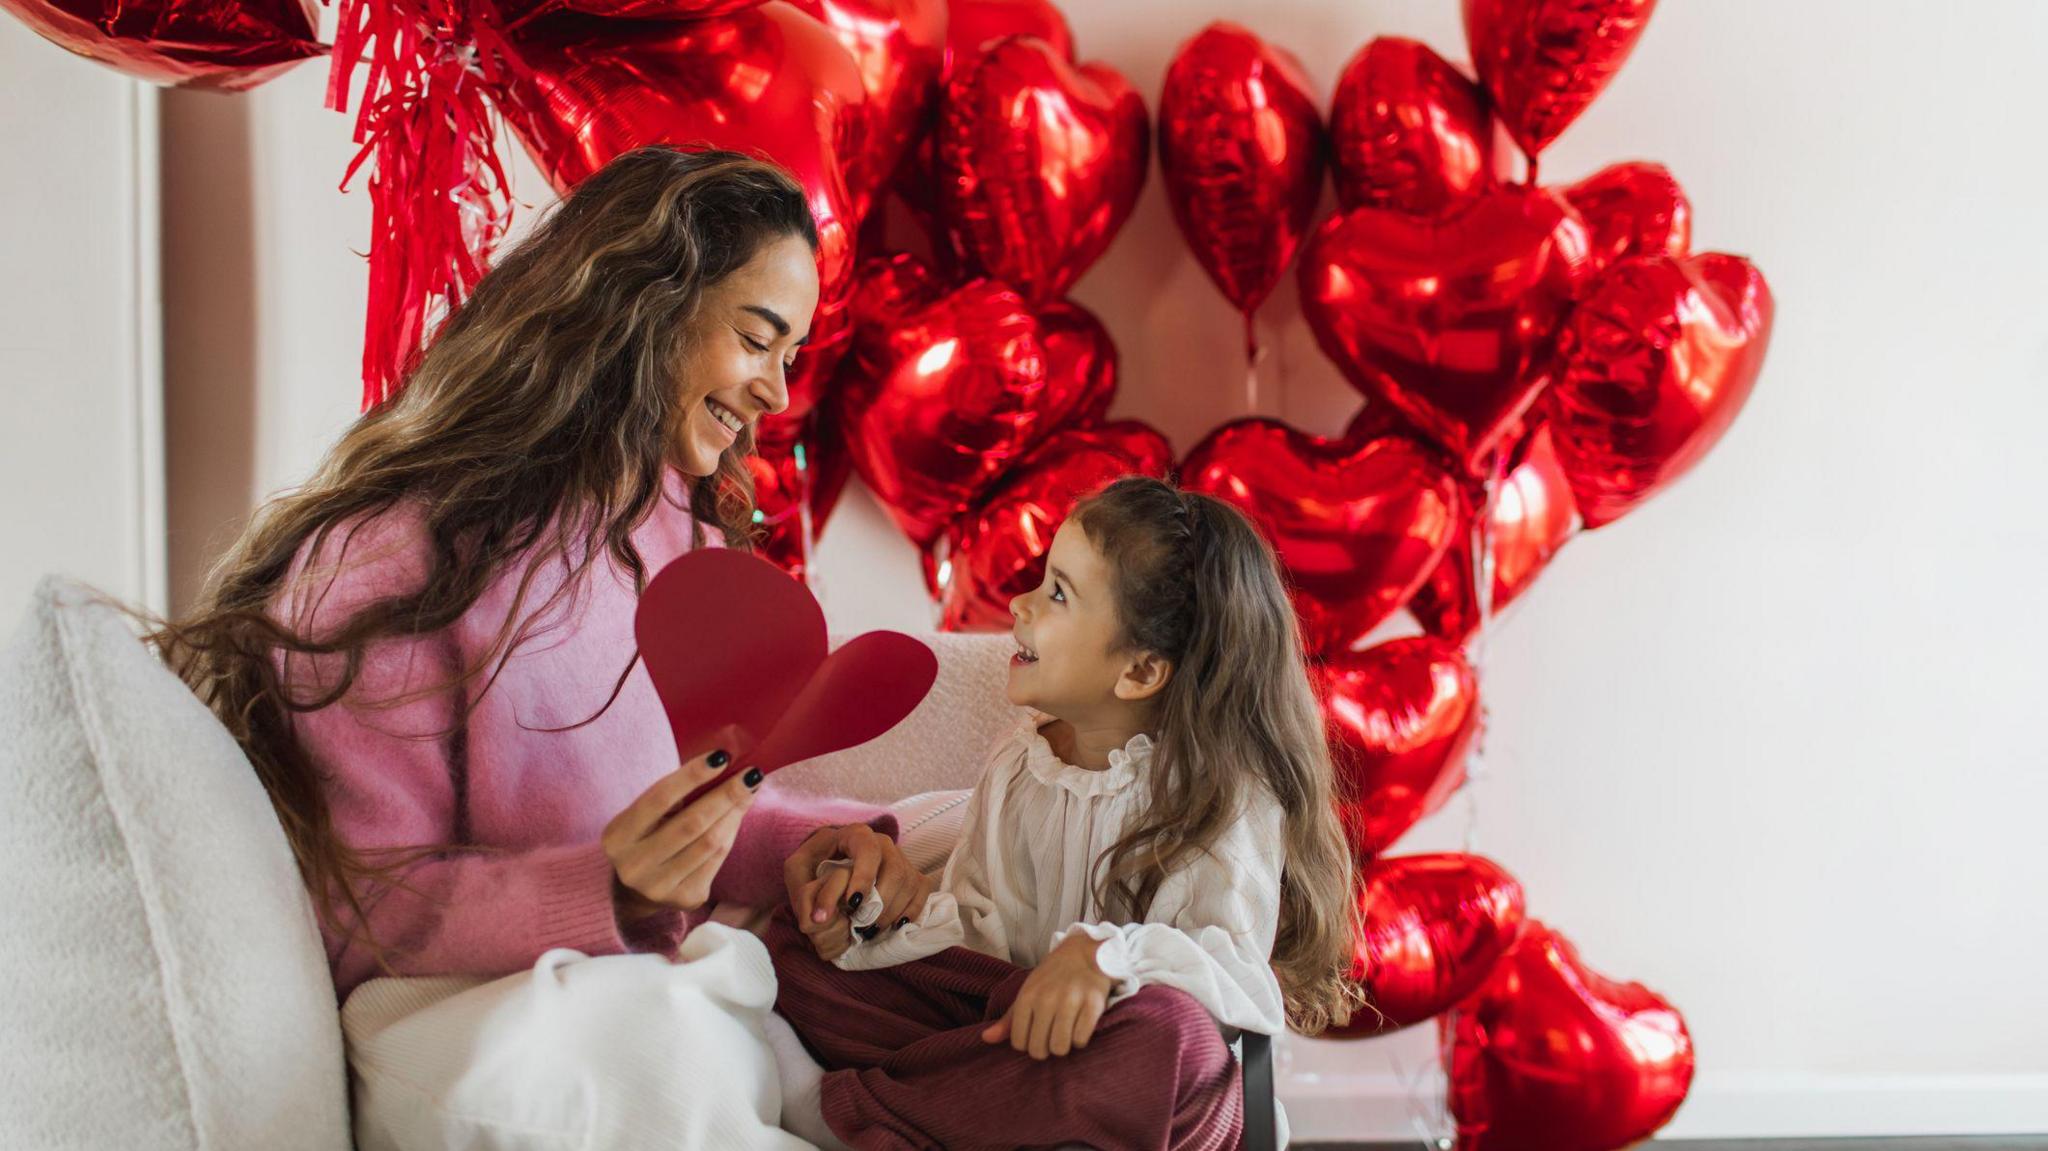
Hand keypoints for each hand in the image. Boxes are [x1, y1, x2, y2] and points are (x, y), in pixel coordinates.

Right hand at [604, 748, 759, 917]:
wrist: (639, 888)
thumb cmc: (648, 835)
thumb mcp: (647, 815)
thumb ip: (675, 794)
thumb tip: (723, 763)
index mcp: (617, 837)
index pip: (660, 798)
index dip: (693, 775)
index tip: (722, 756)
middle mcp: (634, 866)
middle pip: (691, 822)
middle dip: (725, 794)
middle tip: (750, 774)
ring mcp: (660, 887)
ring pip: (710, 842)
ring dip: (734, 812)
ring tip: (748, 791)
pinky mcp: (686, 898)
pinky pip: (718, 859)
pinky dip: (731, 832)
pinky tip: (737, 815)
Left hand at [783, 823, 932, 961]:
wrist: (829, 868)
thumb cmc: (813, 867)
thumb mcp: (796, 872)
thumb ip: (801, 892)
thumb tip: (818, 919)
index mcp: (855, 834)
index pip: (868, 849)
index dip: (864, 877)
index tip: (852, 904)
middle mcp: (883, 842)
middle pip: (895, 870)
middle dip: (878, 904)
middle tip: (859, 925)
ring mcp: (900, 858)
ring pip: (909, 882)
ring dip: (891, 912)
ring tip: (869, 929)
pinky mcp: (912, 875)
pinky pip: (922, 891)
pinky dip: (910, 911)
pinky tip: (892, 924)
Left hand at [981, 933, 1111, 1059]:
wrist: (1085, 952)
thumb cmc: (1053, 977)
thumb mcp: (1028, 992)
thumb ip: (1009, 1019)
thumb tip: (986, 1039)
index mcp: (1027, 997)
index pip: (1019, 1043)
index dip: (1028, 1044)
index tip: (1036, 1034)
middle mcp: (1047, 1000)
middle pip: (1039, 1049)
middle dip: (1046, 1049)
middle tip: (1052, 1036)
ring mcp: (1070, 1002)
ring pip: (1060, 1048)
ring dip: (1064, 1046)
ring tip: (1066, 1032)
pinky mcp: (1092, 1004)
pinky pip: (1081, 1040)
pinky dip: (1080, 1039)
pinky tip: (1080, 1026)